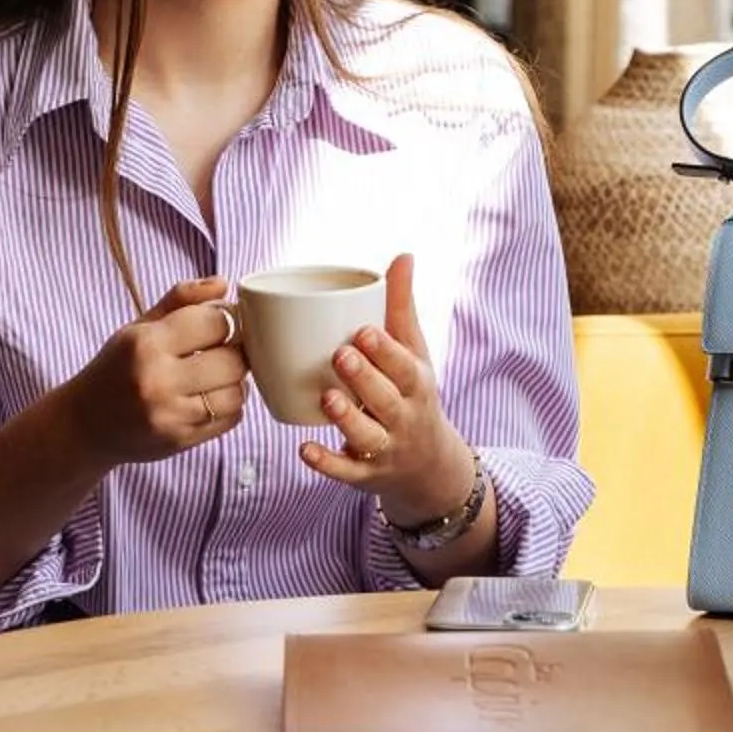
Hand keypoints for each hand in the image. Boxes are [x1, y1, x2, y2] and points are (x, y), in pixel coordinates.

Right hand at [64, 276, 248, 469]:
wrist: (85, 426)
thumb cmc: (115, 369)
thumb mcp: (138, 327)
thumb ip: (181, 300)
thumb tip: (223, 283)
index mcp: (146, 343)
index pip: (216, 322)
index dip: (227, 319)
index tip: (222, 323)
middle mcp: (158, 380)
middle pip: (233, 360)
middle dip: (235, 352)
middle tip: (222, 351)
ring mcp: (171, 415)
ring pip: (236, 393)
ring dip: (233, 382)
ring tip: (216, 376)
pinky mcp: (181, 441)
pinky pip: (231, 419)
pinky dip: (229, 407)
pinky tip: (209, 399)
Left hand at [298, 253, 473, 526]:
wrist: (429, 466)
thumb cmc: (412, 394)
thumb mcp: (415, 353)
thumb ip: (402, 307)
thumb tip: (403, 255)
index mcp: (417, 384)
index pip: (405, 367)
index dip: (386, 351)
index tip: (364, 331)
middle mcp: (405, 418)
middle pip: (387, 400)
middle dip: (365, 379)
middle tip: (340, 355)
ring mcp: (387, 449)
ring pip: (368, 437)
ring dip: (347, 419)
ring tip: (326, 398)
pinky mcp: (367, 476)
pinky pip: (348, 473)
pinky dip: (327, 463)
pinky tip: (304, 448)